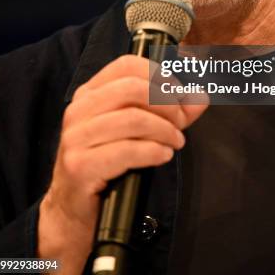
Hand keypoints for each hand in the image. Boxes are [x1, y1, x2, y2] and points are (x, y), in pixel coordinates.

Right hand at [38, 55, 207, 274]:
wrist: (73, 211)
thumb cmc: (108, 164)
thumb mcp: (139, 132)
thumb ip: (171, 112)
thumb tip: (201, 97)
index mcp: (90, 93)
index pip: (127, 64)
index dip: (160, 75)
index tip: (179, 95)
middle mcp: (79, 109)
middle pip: (132, 88)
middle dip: (166, 104)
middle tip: (181, 123)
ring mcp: (76, 137)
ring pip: (132, 118)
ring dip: (165, 130)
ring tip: (175, 142)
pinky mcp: (79, 165)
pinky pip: (127, 150)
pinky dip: (153, 151)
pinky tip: (163, 155)